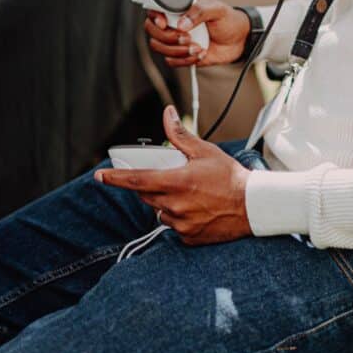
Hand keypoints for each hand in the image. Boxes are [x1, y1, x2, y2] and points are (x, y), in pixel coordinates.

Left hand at [95, 106, 251, 244]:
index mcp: (177, 182)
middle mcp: (175, 205)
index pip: (137, 181)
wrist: (253, 206)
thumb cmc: (230, 177)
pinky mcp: (188, 237)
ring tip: (190, 193)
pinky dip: (178, 216)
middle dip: (150, 184)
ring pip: (159, 211)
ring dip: (165, 201)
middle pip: (146, 195)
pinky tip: (196, 208)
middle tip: (168, 176)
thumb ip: (180, 135)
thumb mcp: (206, 151)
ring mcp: (181, 224)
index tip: (100, 176)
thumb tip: (167, 114)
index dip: (115, 179)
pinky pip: (173, 225)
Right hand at [145, 0, 249, 67]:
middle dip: (168, 36)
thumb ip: (199, 12)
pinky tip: (200, 54)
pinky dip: (185, 60)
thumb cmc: (228, 20)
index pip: (155, 7)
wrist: (239, 40)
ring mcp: (175, 38)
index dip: (155, 15)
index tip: (164, 23)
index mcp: (179, 4)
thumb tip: (181, 24)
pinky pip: (171, 61)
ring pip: (159, 46)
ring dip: (178, 50)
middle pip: (152, 29)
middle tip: (187, 37)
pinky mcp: (180, 53)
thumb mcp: (217, 9)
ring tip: (197, 47)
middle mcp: (173, 20)